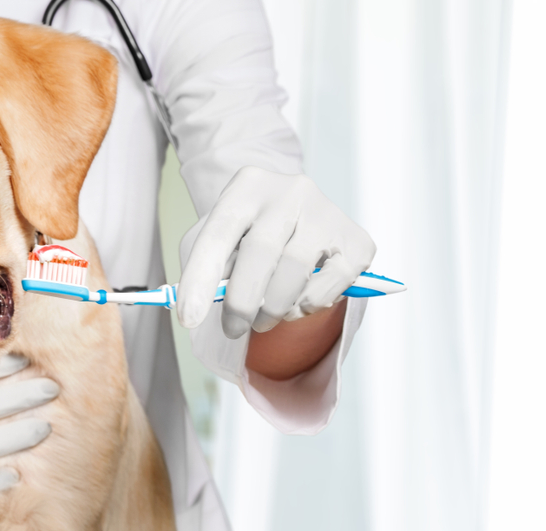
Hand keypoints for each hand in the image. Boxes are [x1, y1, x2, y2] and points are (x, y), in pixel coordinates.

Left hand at [177, 166, 375, 337]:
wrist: (297, 215)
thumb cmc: (250, 232)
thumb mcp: (223, 238)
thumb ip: (209, 267)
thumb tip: (200, 307)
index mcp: (248, 187)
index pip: (219, 233)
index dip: (200, 279)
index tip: (188, 318)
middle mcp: (290, 192)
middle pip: (260, 251)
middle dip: (241, 302)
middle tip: (232, 329)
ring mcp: (327, 213)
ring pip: (295, 272)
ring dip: (274, 309)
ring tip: (263, 319)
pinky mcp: (357, 241)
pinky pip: (329, 286)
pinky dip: (308, 306)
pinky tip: (297, 302)